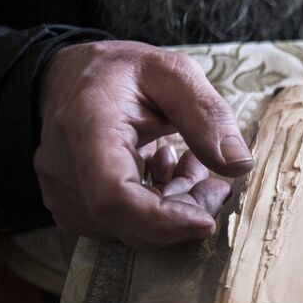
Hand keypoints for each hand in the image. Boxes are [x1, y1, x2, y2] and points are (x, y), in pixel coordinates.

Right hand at [35, 40, 254, 248]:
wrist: (69, 77)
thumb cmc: (120, 72)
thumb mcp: (172, 73)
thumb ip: (207, 114)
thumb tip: (239, 164)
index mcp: (84, 129)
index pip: (114, 197)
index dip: (163, 219)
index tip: (207, 219)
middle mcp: (64, 169)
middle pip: (129, 223)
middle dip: (184, 215)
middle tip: (216, 186)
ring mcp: (63, 193)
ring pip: (129, 230)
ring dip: (173, 209)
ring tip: (191, 166)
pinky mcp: (72, 207)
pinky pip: (120, 226)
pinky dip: (154, 210)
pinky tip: (167, 176)